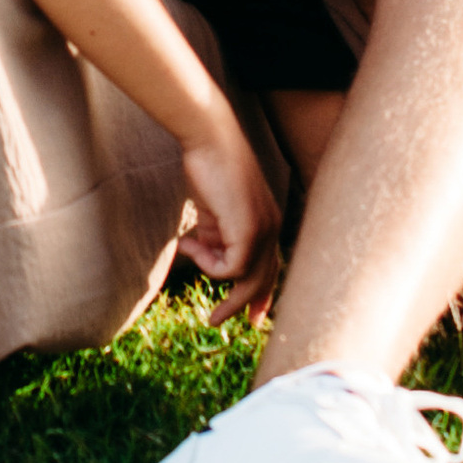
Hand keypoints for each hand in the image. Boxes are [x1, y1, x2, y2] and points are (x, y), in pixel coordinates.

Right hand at [179, 112, 284, 324]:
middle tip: (216, 321)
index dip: (261, 294)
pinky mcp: (249, 231)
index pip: (271, 268)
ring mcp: (264, 230)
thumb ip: (215, 236)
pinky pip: (231, 268)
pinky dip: (208, 264)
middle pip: (264, 280)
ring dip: (218, 283)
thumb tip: (204, 256)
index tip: (252, 318)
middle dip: (243, 305)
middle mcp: (273, 228)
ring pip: (248, 279)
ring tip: (199, 285)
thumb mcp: (214, 211)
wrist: (208, 141)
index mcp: (269, 223)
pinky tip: (189, 244)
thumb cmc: (208, 169)